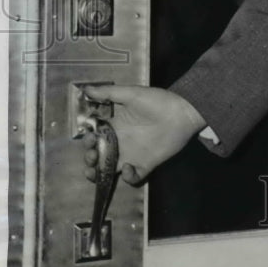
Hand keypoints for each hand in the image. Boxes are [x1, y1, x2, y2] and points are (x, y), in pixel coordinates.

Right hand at [81, 84, 205, 184]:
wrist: (182, 112)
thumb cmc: (157, 101)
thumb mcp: (132, 94)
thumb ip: (109, 93)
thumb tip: (86, 89)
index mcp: (116, 127)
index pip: (95, 138)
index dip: (88, 142)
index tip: (89, 139)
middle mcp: (121, 143)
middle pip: (99, 156)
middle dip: (90, 159)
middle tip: (92, 155)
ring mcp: (133, 155)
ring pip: (110, 170)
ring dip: (100, 173)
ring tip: (96, 170)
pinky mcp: (146, 164)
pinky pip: (133, 177)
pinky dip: (128, 177)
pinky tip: (127, 167)